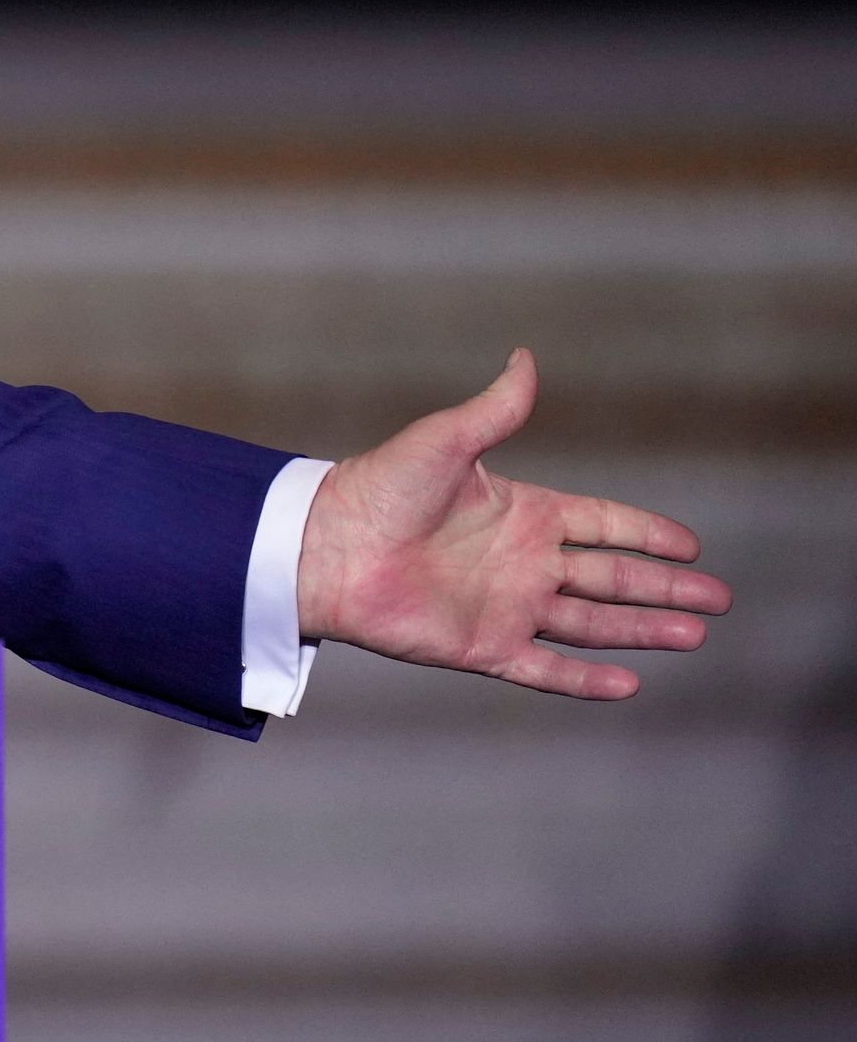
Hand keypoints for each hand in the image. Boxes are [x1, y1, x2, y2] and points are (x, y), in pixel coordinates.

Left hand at [297, 350, 728, 699]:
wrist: (323, 547)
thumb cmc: (377, 488)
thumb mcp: (447, 441)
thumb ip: (497, 410)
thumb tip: (525, 357)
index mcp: (521, 512)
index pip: (603, 525)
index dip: (648, 534)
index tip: (693, 547)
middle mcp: (521, 562)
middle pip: (611, 578)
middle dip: (665, 590)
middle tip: (718, 601)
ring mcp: (504, 606)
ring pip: (591, 623)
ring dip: (642, 631)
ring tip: (694, 636)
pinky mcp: (481, 646)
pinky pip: (544, 668)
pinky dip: (585, 680)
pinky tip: (629, 684)